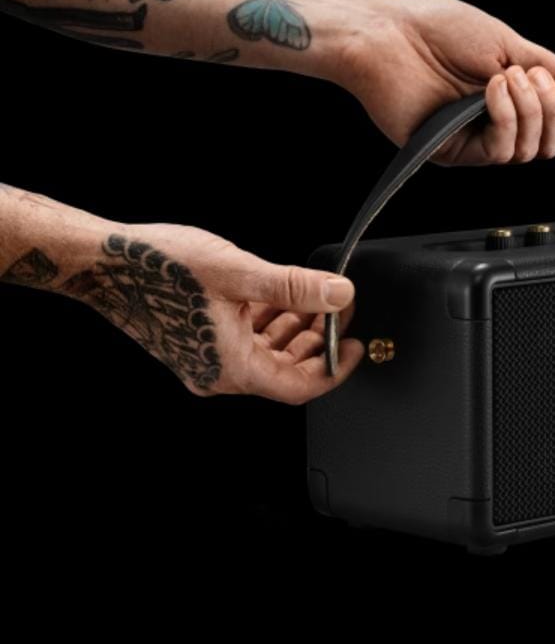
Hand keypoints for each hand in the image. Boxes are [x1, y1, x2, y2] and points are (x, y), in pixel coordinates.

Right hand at [62, 223, 363, 404]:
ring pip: (268, 350)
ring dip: (296, 325)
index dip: (335, 368)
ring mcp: (208, 356)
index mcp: (231, 367)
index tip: (356, 345)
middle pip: (286, 367)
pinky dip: (270, 318)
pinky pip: (247, 337)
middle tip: (341, 308)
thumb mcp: (239, 273)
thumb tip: (339, 294)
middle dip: (319, 338)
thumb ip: (294, 286)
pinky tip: (281, 294)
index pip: (298, 385)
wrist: (104, 263)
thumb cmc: (159, 268)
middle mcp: (219, 370)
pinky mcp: (200, 339)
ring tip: (317, 296)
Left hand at [331, 0, 554, 165]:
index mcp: (509, 97)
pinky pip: (498, 151)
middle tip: (535, 76)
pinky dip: (505, 118)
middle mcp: (494, 122)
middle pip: (549, 143)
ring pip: (528, 151)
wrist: (388, 36)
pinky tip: (492, 90)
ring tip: (507, 76)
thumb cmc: (434, 30)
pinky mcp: (453, 151)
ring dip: (529, 111)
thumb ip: (542, 63)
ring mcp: (474, 138)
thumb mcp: (503, 41)